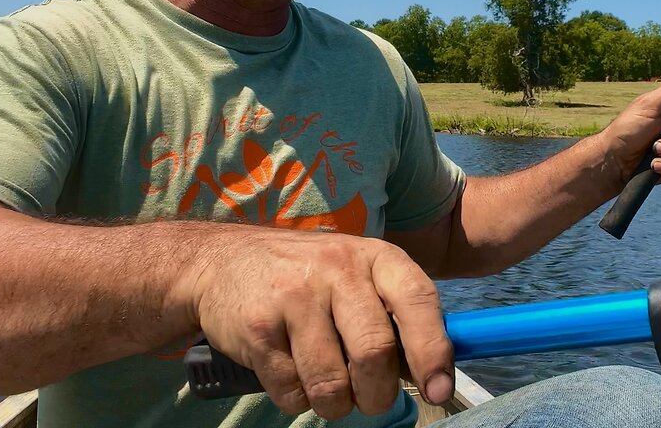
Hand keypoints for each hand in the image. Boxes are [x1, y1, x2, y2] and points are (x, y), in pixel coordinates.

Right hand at [189, 227, 452, 418]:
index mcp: (374, 257)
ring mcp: (294, 297)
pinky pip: (292, 391)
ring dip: (335, 403)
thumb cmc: (306, 275)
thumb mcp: (356, 274)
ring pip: (332, 383)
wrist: (222, 261)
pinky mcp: (258, 328)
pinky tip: (292, 373)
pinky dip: (297, 398)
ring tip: (328, 387)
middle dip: (377, 394)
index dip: (432, 351)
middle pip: (374, 353)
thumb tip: (431, 371)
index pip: (417, 300)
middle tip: (371, 399)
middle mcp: (336, 270)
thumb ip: (393, 314)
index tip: (438, 390)